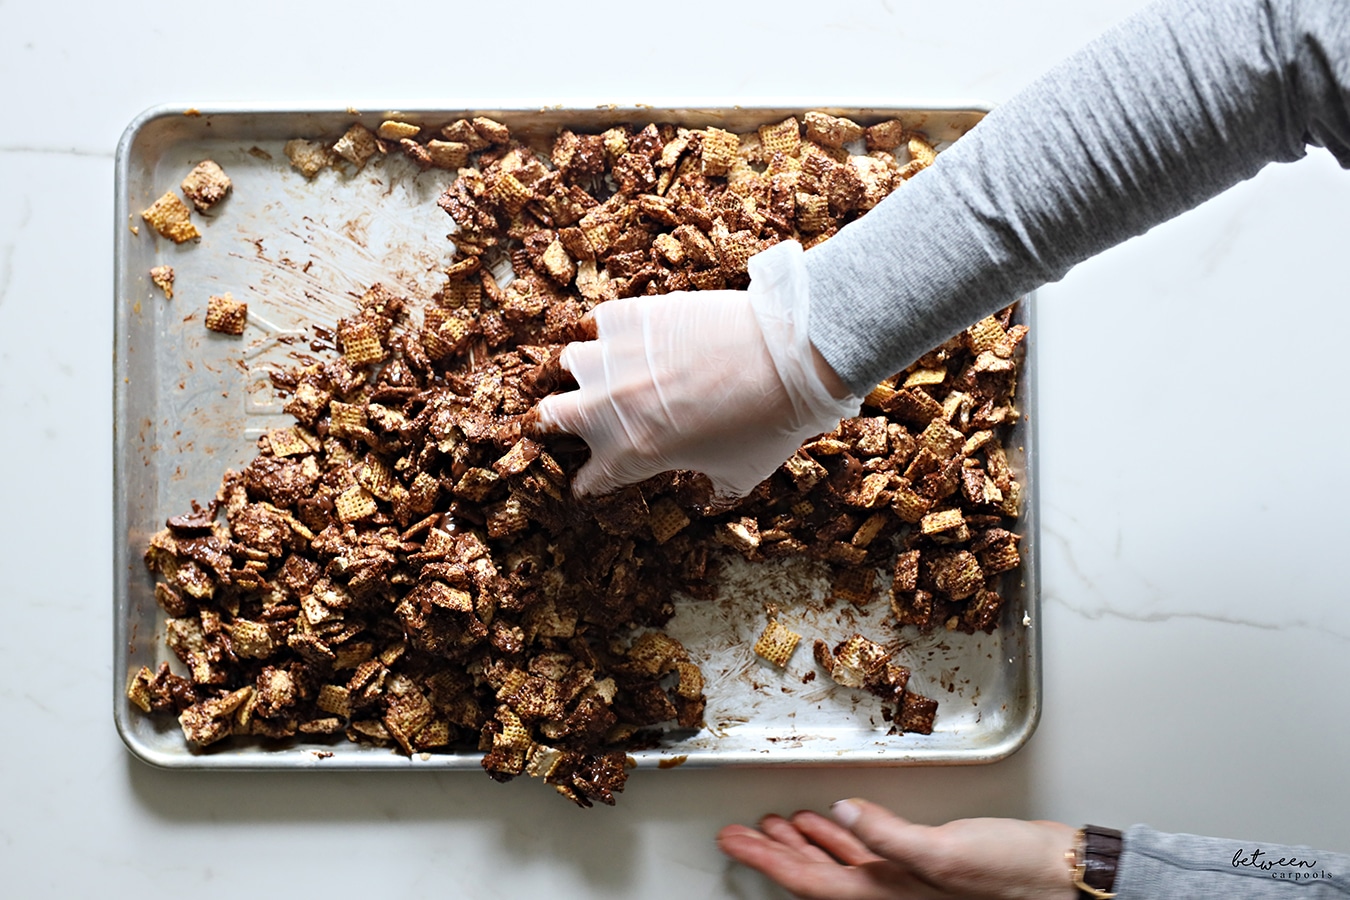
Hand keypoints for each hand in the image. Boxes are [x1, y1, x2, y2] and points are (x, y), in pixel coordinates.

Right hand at [535, 241, 860, 497]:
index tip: (593, 478)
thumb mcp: (740, 474)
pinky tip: (636, 333)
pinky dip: (615, 329)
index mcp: (631, 456)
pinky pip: (602, 321)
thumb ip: (711, 487)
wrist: (786, 358)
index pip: (587, 479)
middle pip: (548, 418)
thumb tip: (708, 493)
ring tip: (608, 367)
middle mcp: (609, 409)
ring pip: (570, 362)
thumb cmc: (768, 424)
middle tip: (578, 417)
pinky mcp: (630, 316)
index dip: (590, 481)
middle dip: (558, 421)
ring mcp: (614, 358)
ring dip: (587, 369)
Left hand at [717, 800, 1077, 899]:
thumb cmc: (1015, 875)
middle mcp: (890, 893)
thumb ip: (888, 835)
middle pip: (814, 876)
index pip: (810, 882)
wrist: (1061, 877)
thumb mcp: (945, 851)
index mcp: (888, 897)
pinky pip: (865, 852)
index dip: (766, 860)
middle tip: (738, 834)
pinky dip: (841, 836)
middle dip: (773, 853)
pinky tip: (830, 821)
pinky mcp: (922, 863)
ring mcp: (905, 882)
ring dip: (804, 843)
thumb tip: (841, 813)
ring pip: (837, 864)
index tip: (734, 843)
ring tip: (772, 824)